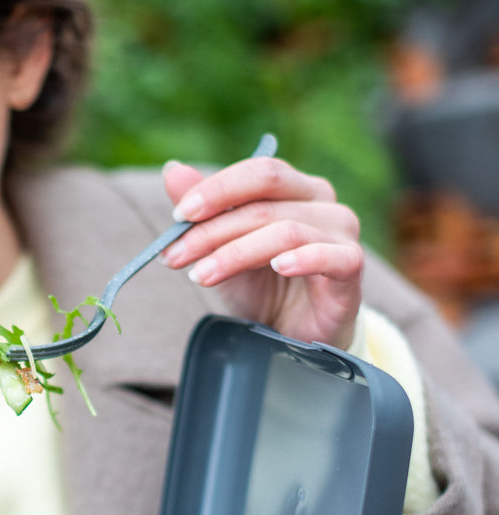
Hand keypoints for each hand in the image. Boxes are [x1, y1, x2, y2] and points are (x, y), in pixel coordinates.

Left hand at [161, 155, 363, 349]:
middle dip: (212, 229)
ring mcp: (341, 233)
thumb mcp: (224, 250)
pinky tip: (278, 267)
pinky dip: (303, 258)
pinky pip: (330, 257)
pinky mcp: (351, 267)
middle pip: (265, 203)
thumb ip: (203, 213)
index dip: (217, 190)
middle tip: (174, 255)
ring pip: (285, 231)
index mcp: (295, 189)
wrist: (293, 335)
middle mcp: (322, 203)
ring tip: (200, 276)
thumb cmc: (263, 288)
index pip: (259, 173)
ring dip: (235, 253)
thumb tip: (172, 170)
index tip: (177, 216)